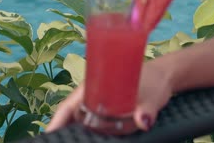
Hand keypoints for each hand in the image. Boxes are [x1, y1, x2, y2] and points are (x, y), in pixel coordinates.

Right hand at [46, 59, 173, 132]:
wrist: (163, 77)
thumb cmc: (154, 81)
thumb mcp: (151, 96)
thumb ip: (146, 110)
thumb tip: (143, 122)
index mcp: (93, 86)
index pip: (68, 106)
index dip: (57, 121)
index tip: (50, 134)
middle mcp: (91, 95)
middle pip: (71, 116)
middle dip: (66, 129)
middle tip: (63, 141)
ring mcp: (98, 103)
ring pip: (82, 121)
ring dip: (80, 131)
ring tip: (74, 140)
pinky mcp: (107, 110)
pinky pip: (94, 124)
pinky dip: (92, 131)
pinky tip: (94, 138)